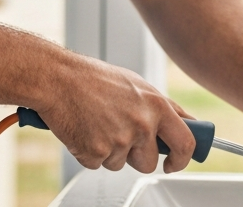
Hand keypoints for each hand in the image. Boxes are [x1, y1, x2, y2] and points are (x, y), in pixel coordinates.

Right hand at [31, 58, 198, 174]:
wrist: (56, 78)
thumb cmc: (92, 78)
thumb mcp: (136, 84)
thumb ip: (161, 107)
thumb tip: (185, 122)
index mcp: (156, 106)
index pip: (185, 142)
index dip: (182, 158)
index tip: (173, 163)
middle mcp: (141, 124)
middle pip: (149, 162)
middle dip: (137, 157)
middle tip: (120, 139)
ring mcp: (119, 141)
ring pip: (121, 163)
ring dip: (110, 152)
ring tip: (96, 124)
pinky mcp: (96, 153)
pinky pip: (98, 164)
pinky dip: (89, 152)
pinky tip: (84, 129)